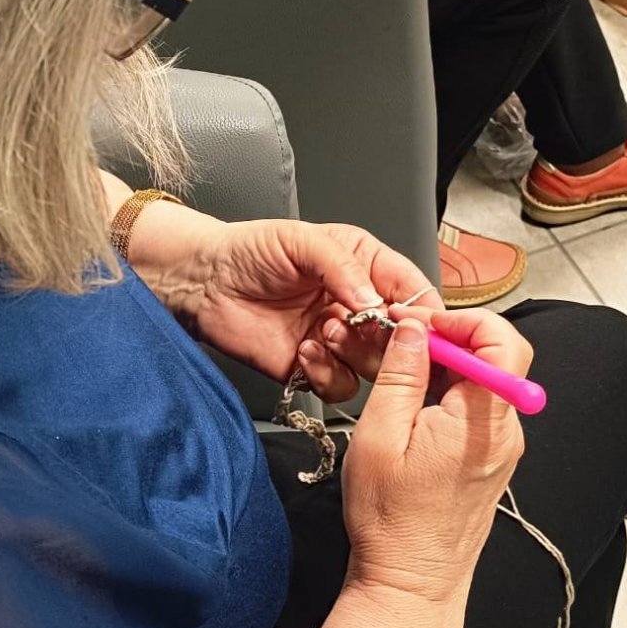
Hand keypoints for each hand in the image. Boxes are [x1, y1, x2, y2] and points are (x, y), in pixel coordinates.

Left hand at [134, 211, 440, 399]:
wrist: (204, 283)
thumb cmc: (249, 250)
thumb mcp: (301, 240)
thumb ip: (343, 267)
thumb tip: (375, 303)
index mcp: (366, 267)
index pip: (414, 292)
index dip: (423, 313)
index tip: (418, 326)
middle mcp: (358, 306)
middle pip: (402, 337)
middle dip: (387, 337)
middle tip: (358, 326)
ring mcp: (338, 340)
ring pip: (376, 367)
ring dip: (353, 354)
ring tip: (323, 330)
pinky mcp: (313, 368)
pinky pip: (340, 386)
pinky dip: (326, 373)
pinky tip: (303, 350)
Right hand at [343, 307, 529, 609]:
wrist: (411, 583)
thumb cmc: (393, 522)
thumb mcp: (380, 436)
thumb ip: (401, 374)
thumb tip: (414, 329)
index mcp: (483, 420)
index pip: (502, 340)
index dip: (462, 320)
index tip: (421, 324)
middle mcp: (505, 432)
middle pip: (498, 355)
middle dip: (453, 336)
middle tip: (408, 341)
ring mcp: (503, 447)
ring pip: (487, 379)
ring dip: (449, 364)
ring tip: (404, 373)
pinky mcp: (491, 459)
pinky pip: (480, 407)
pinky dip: (450, 392)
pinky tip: (415, 404)